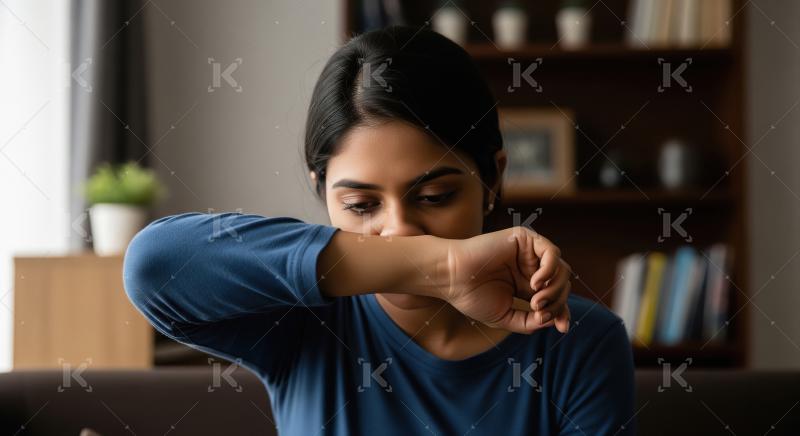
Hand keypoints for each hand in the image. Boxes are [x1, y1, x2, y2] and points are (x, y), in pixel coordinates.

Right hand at [443, 226, 571, 333]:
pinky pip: (552, 252)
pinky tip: (534, 283)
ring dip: (554, 289)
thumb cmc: (472, 296)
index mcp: (526, 285)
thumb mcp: (504, 317)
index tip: (562, 329)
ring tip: (535, 301)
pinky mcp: (525, 238)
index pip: (555, 297)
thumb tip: (551, 320)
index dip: (562, 312)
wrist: (453, 277)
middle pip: (562, 284)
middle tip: (538, 311)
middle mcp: (530, 267)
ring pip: (561, 269)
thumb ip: (528, 322)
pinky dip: (550, 270)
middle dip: (557, 302)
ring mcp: (529, 252)